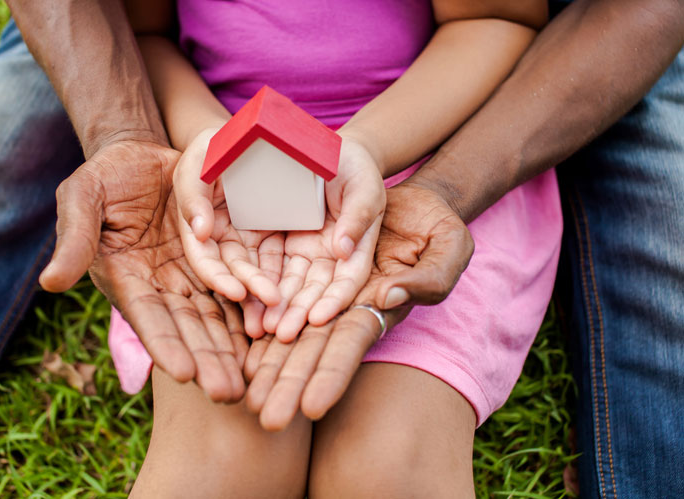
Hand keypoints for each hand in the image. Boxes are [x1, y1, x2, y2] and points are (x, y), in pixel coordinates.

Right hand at [39, 139, 247, 401]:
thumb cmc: (104, 176)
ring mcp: (188, 275)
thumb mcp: (82, 198)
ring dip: (231, 347)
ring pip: (215, 317)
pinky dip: (249, 313)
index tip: (184, 374)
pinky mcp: (212, 261)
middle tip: (228, 393)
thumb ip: (74, 239)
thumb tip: (50, 283)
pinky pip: (234, 290)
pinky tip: (267, 336)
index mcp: (126, 277)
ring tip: (250, 379)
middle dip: (206, 361)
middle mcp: (159, 285)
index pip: (147, 317)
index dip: (165, 345)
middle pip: (187, 329)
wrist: (140, 156)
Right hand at [174, 128, 282, 322]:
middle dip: (250, 289)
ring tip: (283, 305)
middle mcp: (222, 237)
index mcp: (199, 223)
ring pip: (257, 271)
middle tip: (272, 302)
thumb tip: (200, 233)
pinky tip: (299, 292)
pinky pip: (278, 260)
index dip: (216, 277)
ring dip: (267, 291)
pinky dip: (285, 277)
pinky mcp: (271, 235)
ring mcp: (247, 238)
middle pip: (234, 270)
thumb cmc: (218, 142)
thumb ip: (193, 192)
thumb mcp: (199, 157)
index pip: (204, 258)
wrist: (253, 132)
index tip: (236, 291)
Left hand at [244, 181, 473, 428]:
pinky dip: (260, 322)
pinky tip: (241, 350)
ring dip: (269, 364)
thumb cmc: (438, 224)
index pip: (351, 344)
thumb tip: (388, 295)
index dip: (332, 374)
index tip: (310, 408)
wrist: (410, 201)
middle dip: (290, 384)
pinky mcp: (306, 268)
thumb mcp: (449, 246)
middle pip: (314, 349)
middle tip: (265, 420)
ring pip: (291, 330)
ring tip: (245, 398)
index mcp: (381, 304)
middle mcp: (348, 306)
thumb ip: (429, 277)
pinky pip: (279, 297)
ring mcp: (324, 290)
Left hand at [262, 136, 385, 341]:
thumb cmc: (354, 167)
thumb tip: (343, 249)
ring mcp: (304, 253)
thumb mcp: (364, 186)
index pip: (348, 279)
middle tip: (283, 334)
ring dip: (277, 308)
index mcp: (356, 247)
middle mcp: (330, 257)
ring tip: (262, 329)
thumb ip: (358, 216)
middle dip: (299, 313)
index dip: (335, 299)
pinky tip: (245, 304)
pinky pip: (268, 267)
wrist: (327, 152)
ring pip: (290, 285)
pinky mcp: (280, 244)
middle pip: (316, 291)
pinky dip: (258, 285)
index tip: (319, 318)